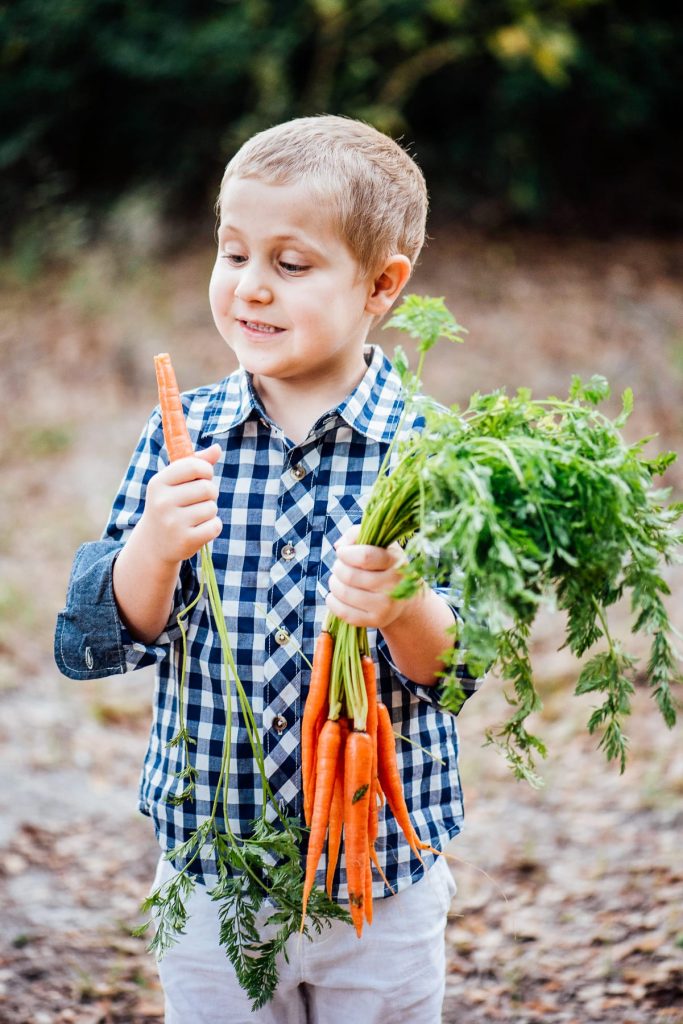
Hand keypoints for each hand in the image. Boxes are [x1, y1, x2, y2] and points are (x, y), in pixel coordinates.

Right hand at [137, 443, 222, 564]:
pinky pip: (215, 526)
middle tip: (199, 501)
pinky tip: (199, 530)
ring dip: (210, 512)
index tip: (203, 477)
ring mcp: (173, 523)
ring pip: (212, 508)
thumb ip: (196, 463)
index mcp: (158, 483)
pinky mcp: (185, 541)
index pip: (194, 466)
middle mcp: (162, 502)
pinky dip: (213, 527)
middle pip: (207, 488)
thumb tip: (217, 448)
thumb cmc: (169, 506)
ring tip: (195, 517)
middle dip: (210, 493)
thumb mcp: (174, 483)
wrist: (153, 545)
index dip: (206, 470)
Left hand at [325, 524, 420, 629]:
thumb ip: (356, 534)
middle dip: (337, 568)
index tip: (342, 553)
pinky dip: (332, 601)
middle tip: (339, 566)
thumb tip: (340, 546)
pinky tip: (335, 595)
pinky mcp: (376, 621)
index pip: (365, 557)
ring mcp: (386, 605)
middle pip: (350, 576)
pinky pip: (344, 613)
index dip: (346, 554)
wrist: (403, 596)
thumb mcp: (377, 543)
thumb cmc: (383, 564)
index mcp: (395, 561)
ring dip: (333, 583)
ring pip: (345, 593)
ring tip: (338, 579)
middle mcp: (394, 584)